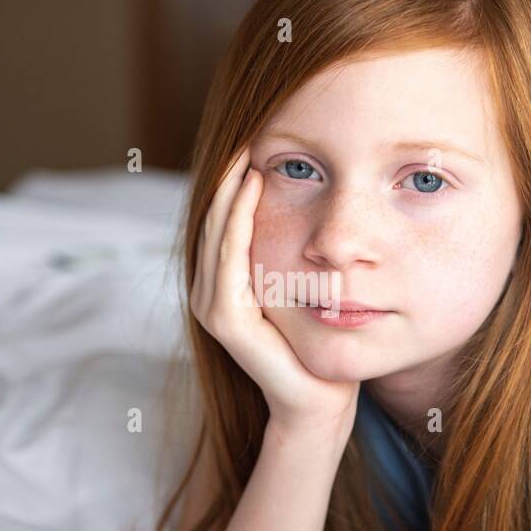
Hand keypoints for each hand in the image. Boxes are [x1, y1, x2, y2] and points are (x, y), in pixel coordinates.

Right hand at [190, 144, 359, 428]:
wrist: (322, 397)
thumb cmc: (318, 343)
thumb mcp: (300, 286)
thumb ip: (286, 253)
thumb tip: (305, 197)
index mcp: (222, 284)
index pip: (222, 222)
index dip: (233, 182)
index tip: (255, 140)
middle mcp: (209, 293)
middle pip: (213, 221)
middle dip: (228, 177)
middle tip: (247, 134)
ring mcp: (212, 307)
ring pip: (217, 233)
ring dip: (230, 190)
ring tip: (248, 153)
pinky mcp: (225, 320)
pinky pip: (228, 258)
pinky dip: (237, 221)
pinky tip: (252, 190)